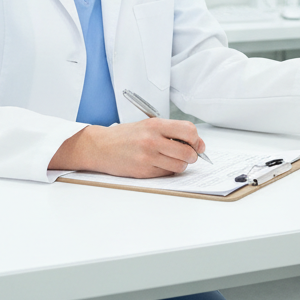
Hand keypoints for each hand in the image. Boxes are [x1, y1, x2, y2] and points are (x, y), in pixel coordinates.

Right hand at [48, 118, 204, 176]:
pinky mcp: (144, 172)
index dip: (197, 140)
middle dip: (193, 156)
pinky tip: (160, 164)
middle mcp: (152, 140)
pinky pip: (167, 174)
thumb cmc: (125, 136)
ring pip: (180, 166)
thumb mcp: (147, 125)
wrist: (101, 147)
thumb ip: (170, 131)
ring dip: (181, 165)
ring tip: (174, 160)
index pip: (189, 131)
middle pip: (188, 152)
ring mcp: (148, 158)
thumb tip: (195, 142)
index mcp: (155, 125)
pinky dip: (168, 171)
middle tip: (189, 155)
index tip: (198, 144)